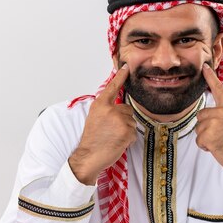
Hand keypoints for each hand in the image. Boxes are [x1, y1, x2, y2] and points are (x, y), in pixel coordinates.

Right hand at [69, 65, 136, 184]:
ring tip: (113, 138)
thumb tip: (119, 106)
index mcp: (100, 105)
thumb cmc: (92, 140)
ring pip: (131, 121)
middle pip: (127, 109)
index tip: (125, 67)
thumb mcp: (95, 119)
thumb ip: (106, 110)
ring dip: (126, 131)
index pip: (112, 87)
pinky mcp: (126, 130)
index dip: (120, 76)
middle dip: (124, 120)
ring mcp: (118, 120)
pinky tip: (117, 143)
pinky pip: (134, 133)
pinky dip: (128, 139)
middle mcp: (109, 109)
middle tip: (111, 131)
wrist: (89, 156)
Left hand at [195, 63, 222, 185]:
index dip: (210, 77)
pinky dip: (205, 146)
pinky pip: (198, 140)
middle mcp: (221, 112)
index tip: (204, 67)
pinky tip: (217, 147)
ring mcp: (214, 122)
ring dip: (206, 138)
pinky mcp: (208, 135)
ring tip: (220, 141)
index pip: (218, 89)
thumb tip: (210, 112)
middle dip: (206, 127)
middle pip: (201, 115)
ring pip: (198, 128)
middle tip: (221, 135)